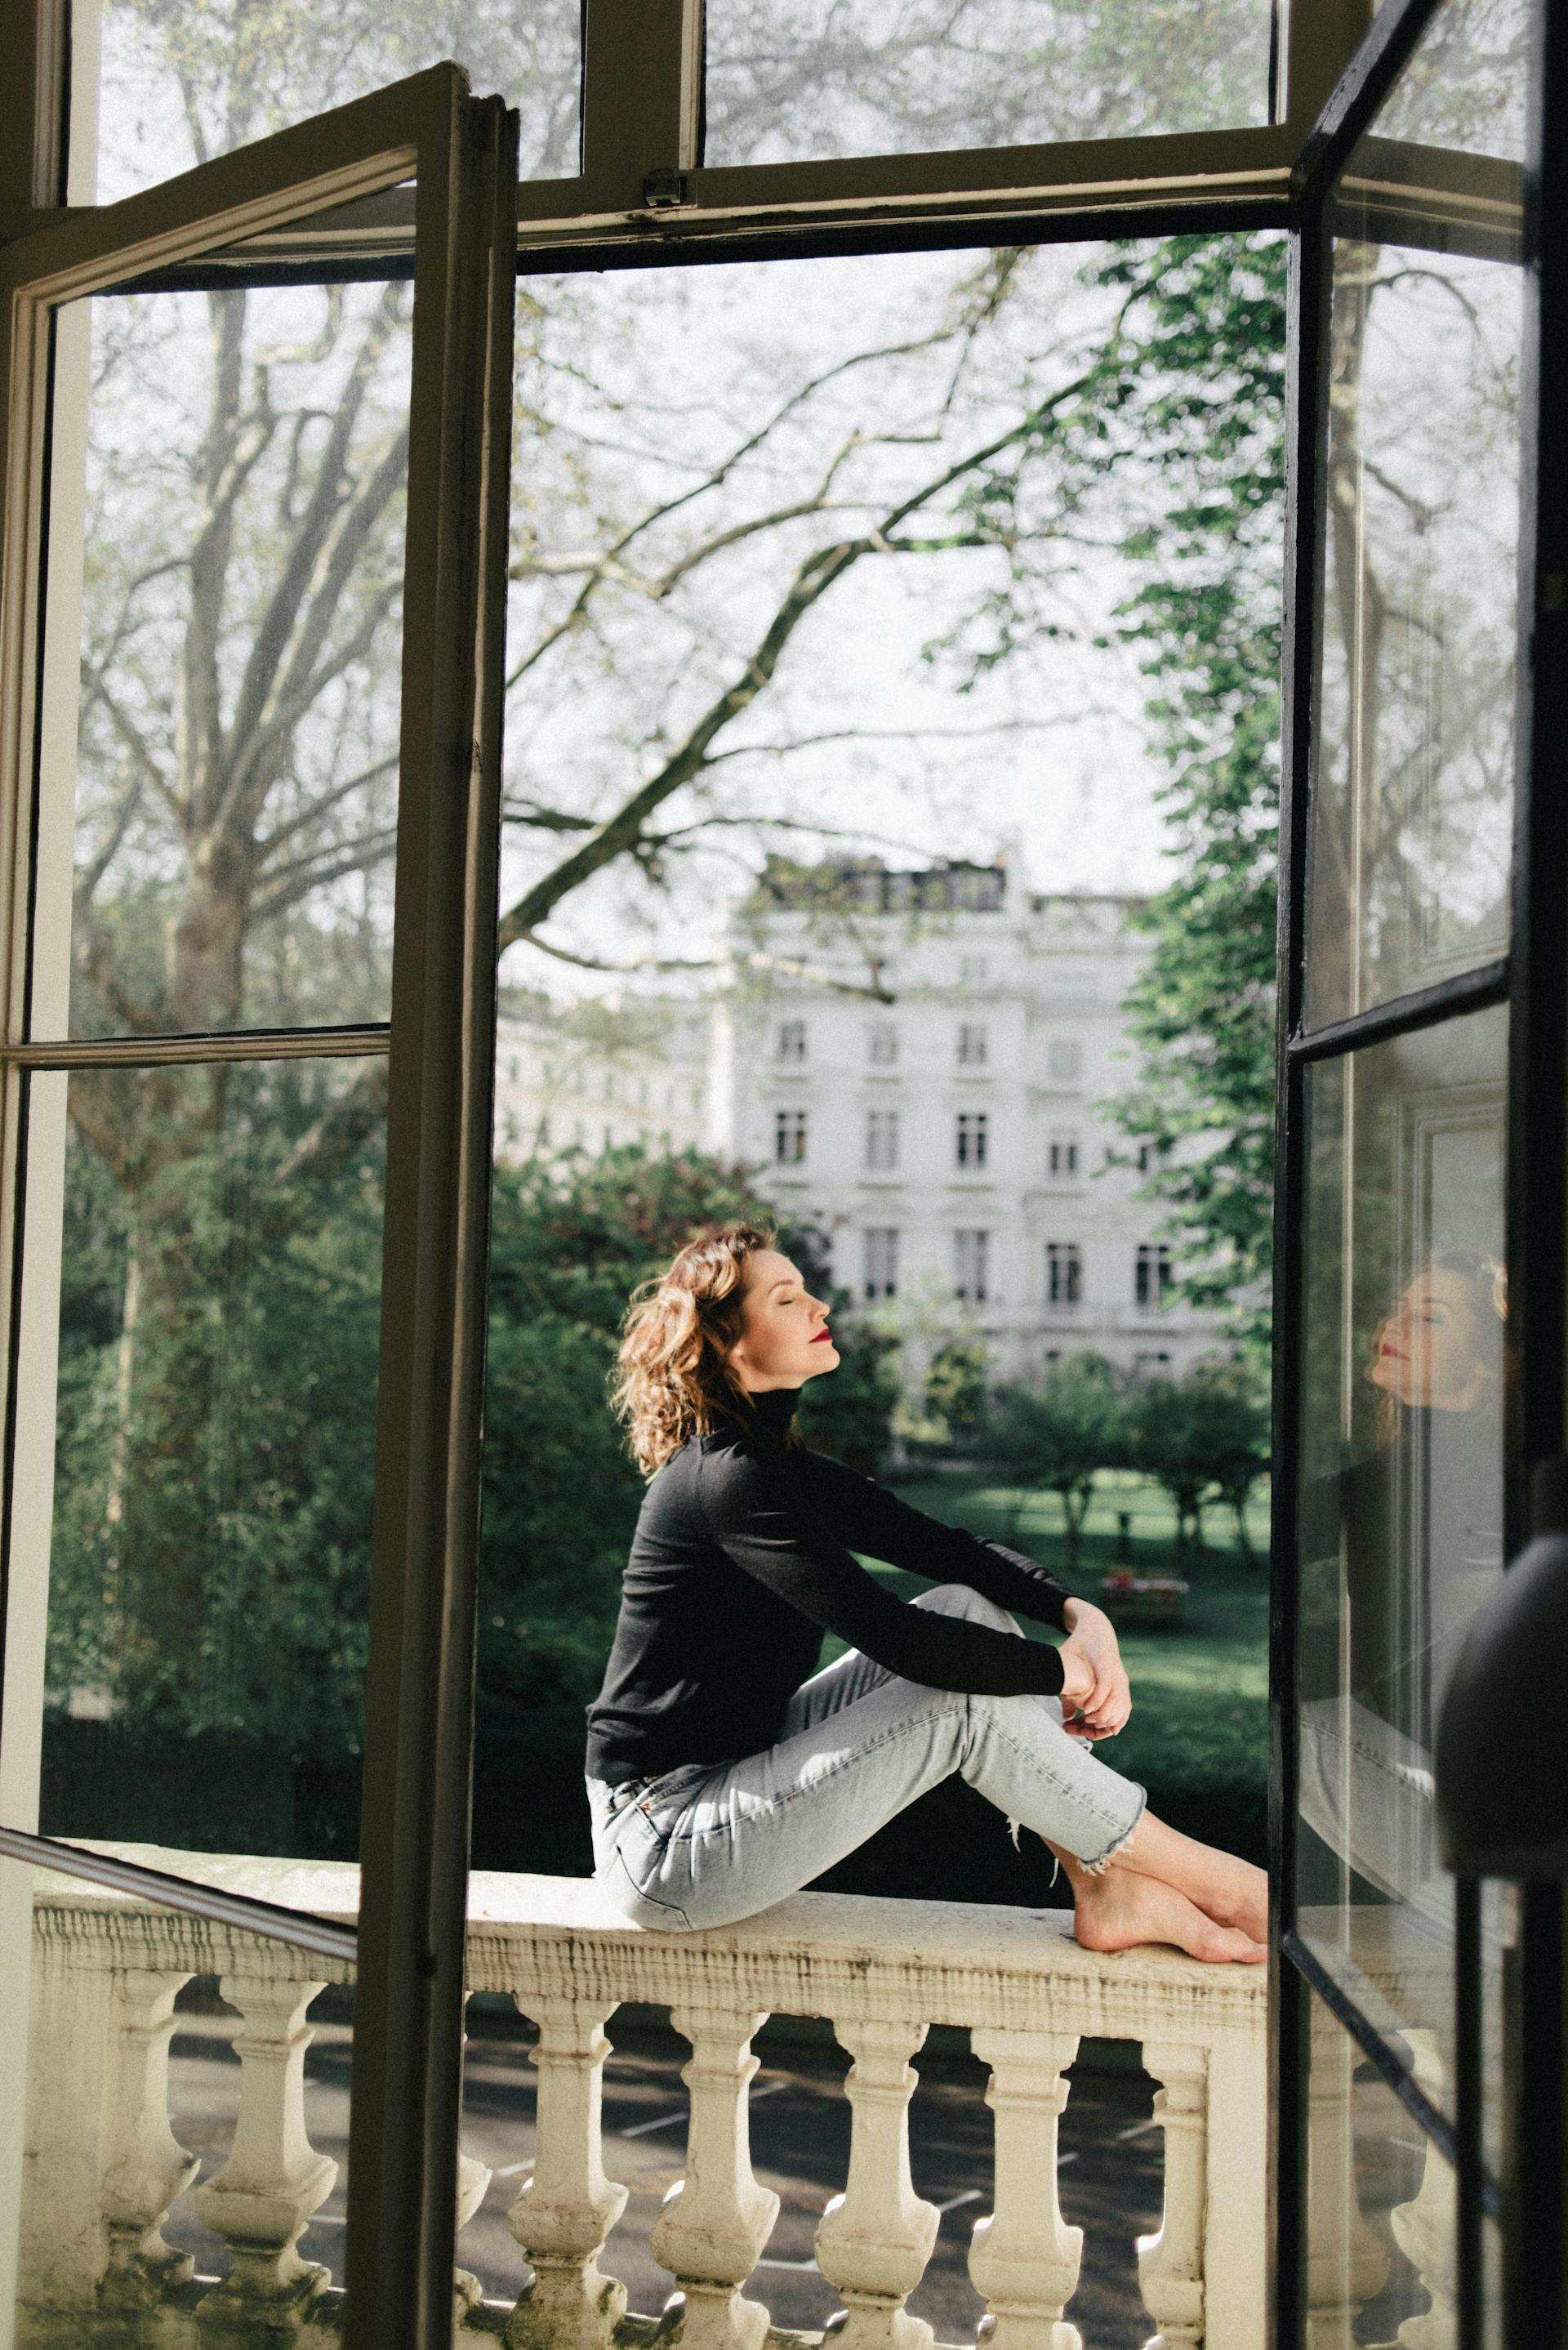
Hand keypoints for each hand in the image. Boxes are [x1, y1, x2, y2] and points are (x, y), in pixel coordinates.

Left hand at [1056, 1600, 1131, 1740]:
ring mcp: (1123, 1683)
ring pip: (1121, 1711)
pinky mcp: (1122, 1690)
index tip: (1084, 1714)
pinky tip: (1093, 1728)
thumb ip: (1060, 1675)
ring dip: (1103, 1725)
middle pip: (1117, 1703)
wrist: (1099, 1632)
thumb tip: (1054, 1701)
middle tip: (1076, 1725)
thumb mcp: (1066, 1654)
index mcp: (1105, 1662)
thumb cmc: (1079, 1643)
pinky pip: (1123, 1712)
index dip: (1097, 1700)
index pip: (1106, 1683)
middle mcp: (1118, 1674)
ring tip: (1080, 1728)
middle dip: (1099, 1719)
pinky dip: (1111, 1723)